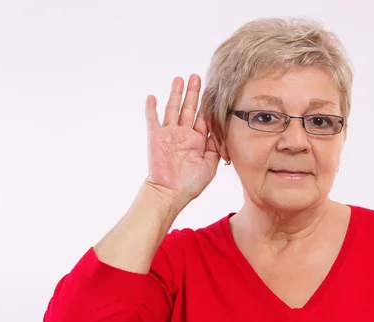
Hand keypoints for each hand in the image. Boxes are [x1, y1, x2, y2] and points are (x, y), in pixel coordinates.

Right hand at [144, 74, 220, 203]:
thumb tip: (222, 130)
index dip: (208, 104)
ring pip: (173, 109)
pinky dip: (151, 109)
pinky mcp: (156, 137)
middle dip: (194, 92)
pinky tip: (152, 96)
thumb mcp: (210, 164)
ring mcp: (169, 134)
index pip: (204, 118)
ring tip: (179, 79)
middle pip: (189, 108)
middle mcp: (184, 134)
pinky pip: (152, 120)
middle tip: (197, 77)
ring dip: (176, 94)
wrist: (170, 193)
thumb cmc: (191, 183)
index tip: (213, 90)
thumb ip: (216, 146)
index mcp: (198, 140)